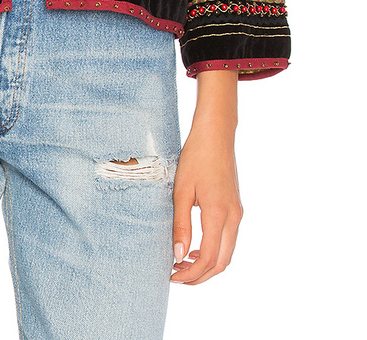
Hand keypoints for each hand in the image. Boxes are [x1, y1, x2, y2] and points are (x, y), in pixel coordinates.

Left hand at [170, 124, 243, 284]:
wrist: (216, 134)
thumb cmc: (196, 157)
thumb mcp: (181, 190)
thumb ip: (181, 225)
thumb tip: (179, 256)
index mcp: (219, 214)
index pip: (208, 258)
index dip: (191, 273)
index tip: (172, 275)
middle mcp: (233, 217)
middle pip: (221, 262)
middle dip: (200, 275)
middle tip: (176, 276)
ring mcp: (237, 213)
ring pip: (227, 253)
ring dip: (207, 264)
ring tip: (182, 263)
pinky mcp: (236, 207)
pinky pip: (228, 239)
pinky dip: (213, 250)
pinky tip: (195, 247)